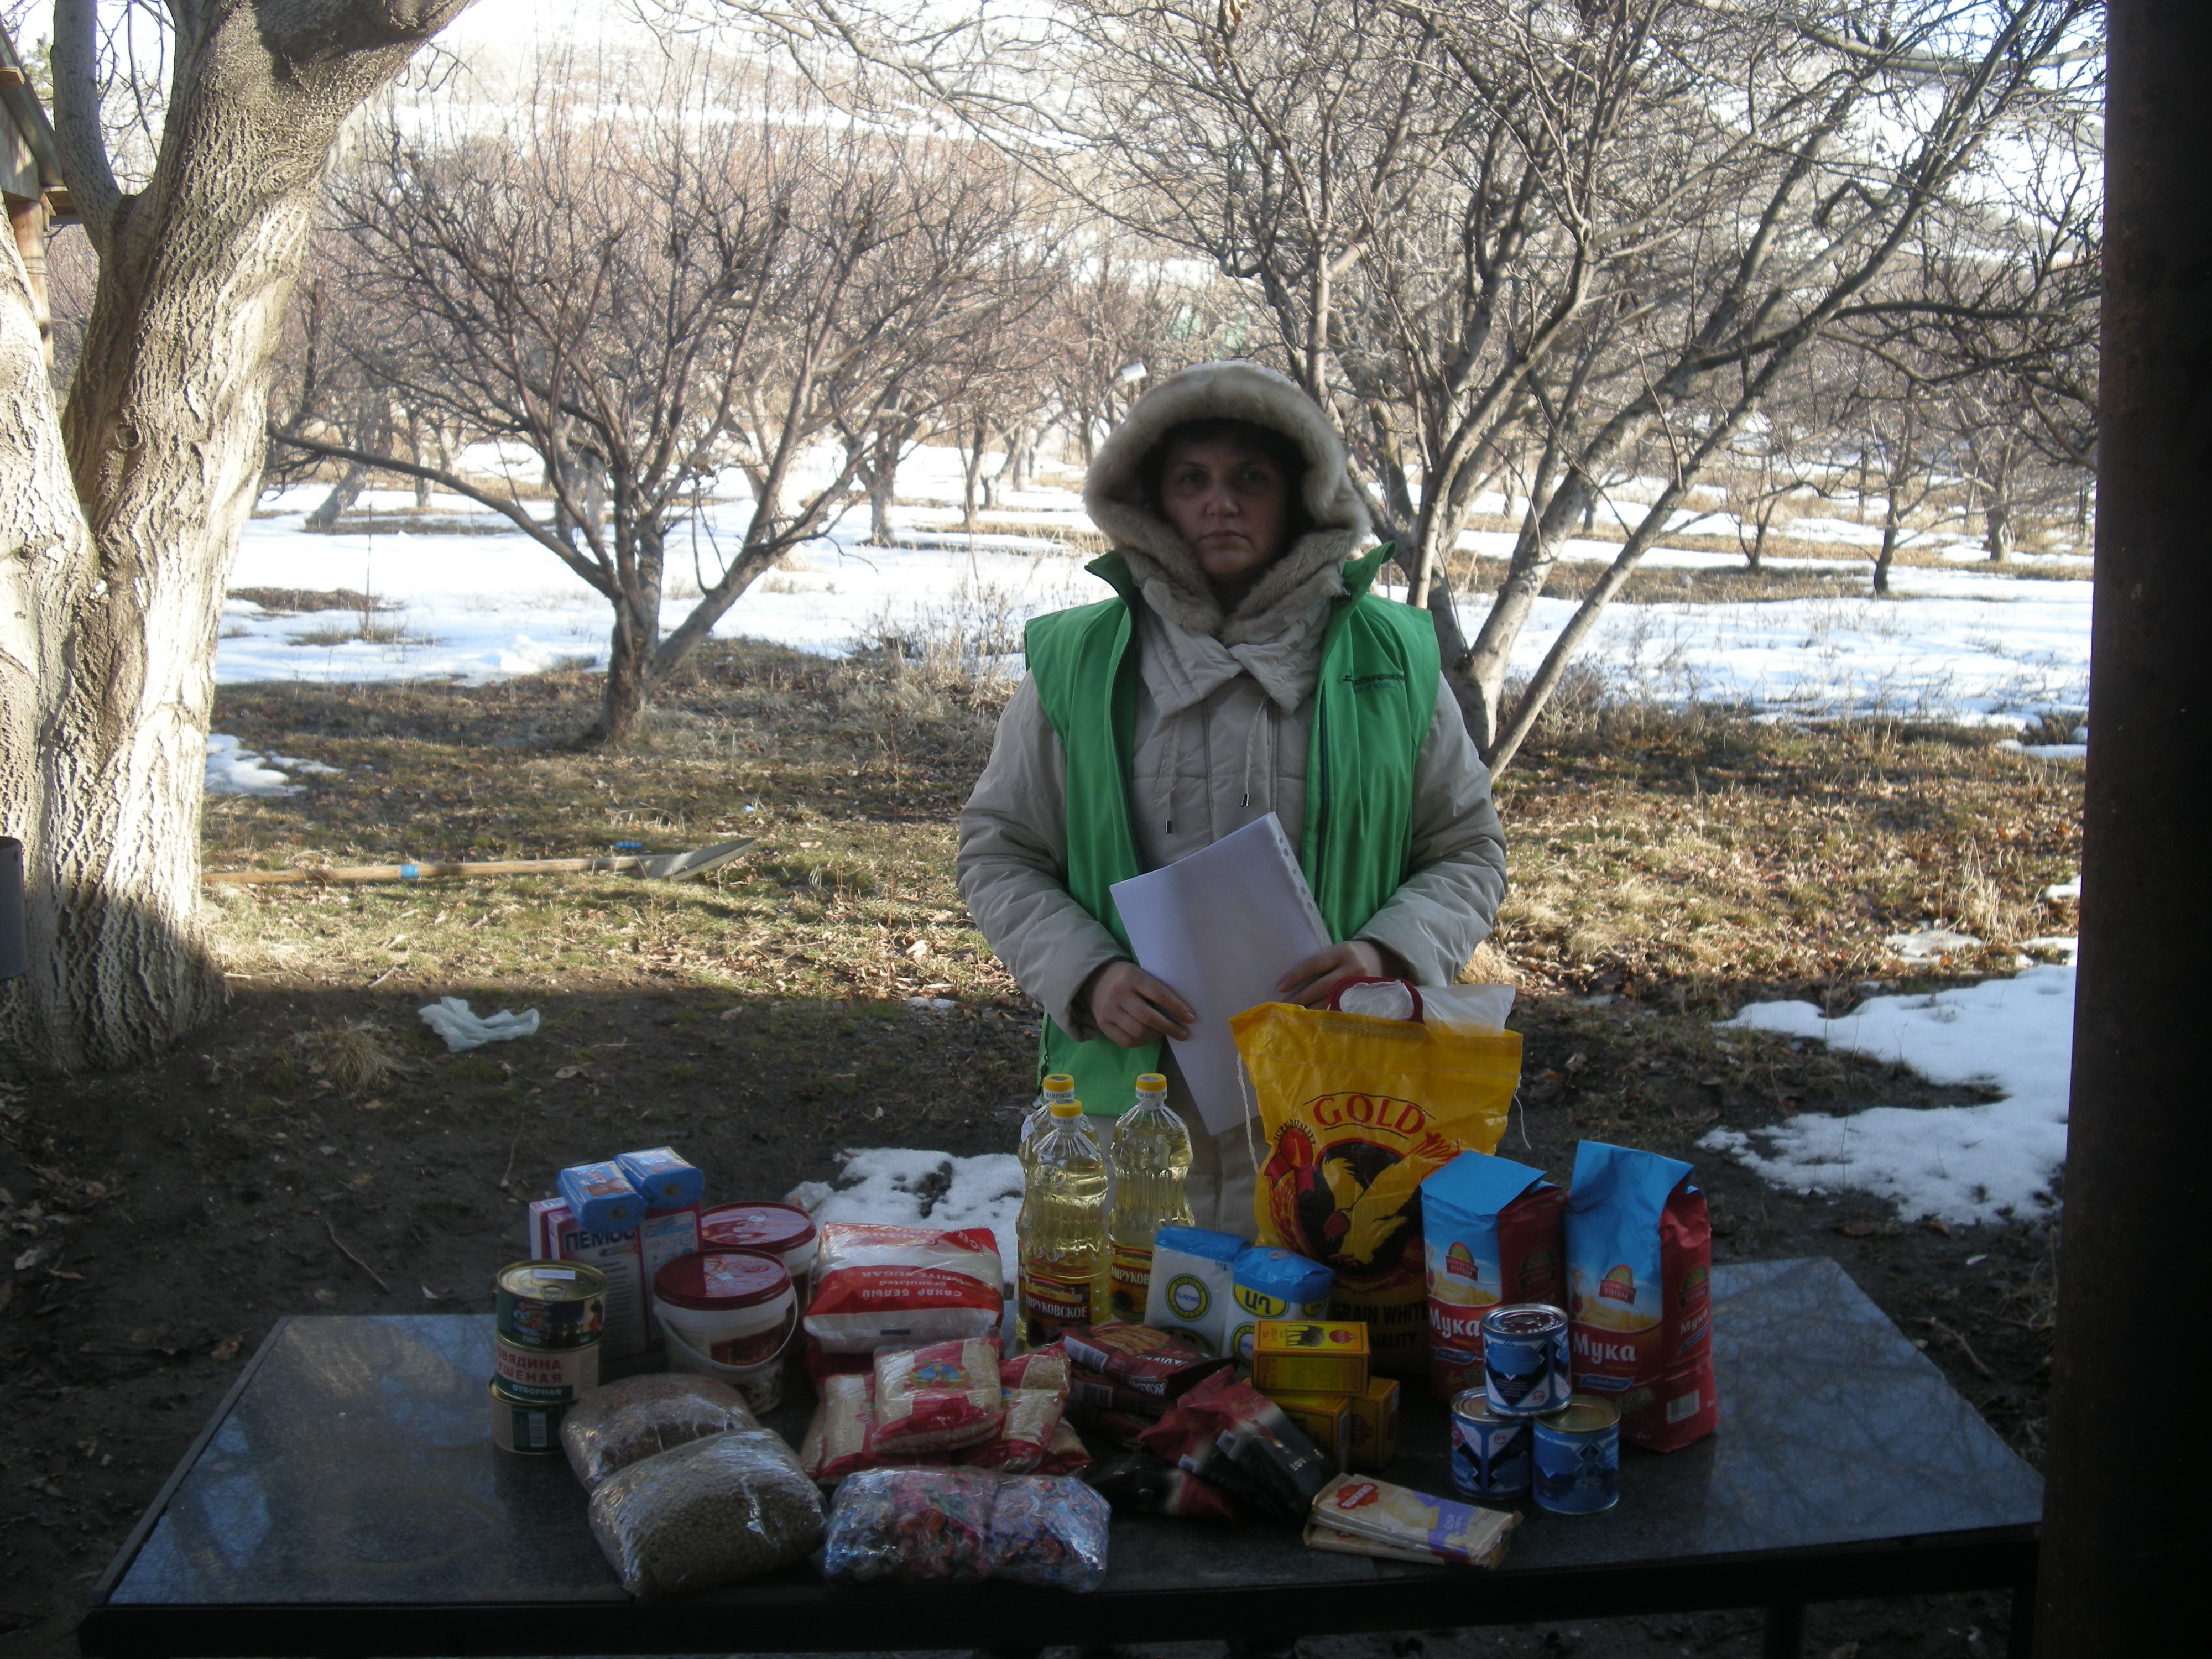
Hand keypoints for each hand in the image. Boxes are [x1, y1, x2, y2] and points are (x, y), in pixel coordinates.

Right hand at [1080, 960, 1196, 1046]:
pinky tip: (1148, 1038)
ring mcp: (1109, 1011)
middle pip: (1149, 1018)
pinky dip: (1142, 1042)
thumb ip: (1156, 989)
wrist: (1095, 980)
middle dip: (1170, 1028)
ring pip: (1138, 1032)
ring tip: (1165, 1034)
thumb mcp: (1141, 974)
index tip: (1191, 1018)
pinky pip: (1127, 1041)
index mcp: (1132, 977)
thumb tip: (1181, 1012)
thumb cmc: (1127, 977)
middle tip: (1183, 1034)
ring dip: (1157, 1036)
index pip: (1159, 994)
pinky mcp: (1103, 1025)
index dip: (1177, 1008)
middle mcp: (1119, 993)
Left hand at [1276, 940, 1400, 1007]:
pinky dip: (1327, 1016)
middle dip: (1300, 998)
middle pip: (1321, 986)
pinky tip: (1315, 1021)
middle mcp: (1352, 969)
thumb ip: (1322, 963)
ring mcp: (1360, 986)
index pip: (1314, 964)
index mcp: (1342, 952)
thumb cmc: (1354, 955)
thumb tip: (1294, 981)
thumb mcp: (1339, 951)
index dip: (1296, 976)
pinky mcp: (1366, 1000)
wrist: (1387, 958)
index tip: (1280, 987)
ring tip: (1295, 1015)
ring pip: (1331, 1001)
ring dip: (1311, 1009)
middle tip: (1283, 1006)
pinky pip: (1343, 1010)